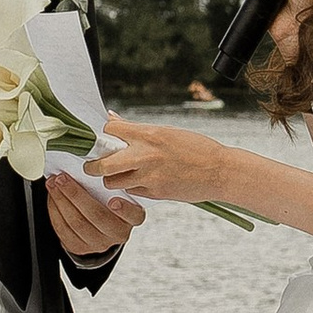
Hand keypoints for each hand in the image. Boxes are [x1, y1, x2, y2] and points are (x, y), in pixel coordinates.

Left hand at [46, 169, 140, 260]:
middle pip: (96, 215)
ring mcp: (99, 243)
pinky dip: (54, 210)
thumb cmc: (108, 202)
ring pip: (77, 222)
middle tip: (63, 178)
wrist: (99, 227)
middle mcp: (117, 233)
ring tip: (53, 184)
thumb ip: (111, 182)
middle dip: (75, 194)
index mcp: (132, 218)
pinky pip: (63, 230)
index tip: (114, 200)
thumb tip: (91, 163)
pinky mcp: (80, 248)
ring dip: (60, 200)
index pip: (133, 215)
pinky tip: (52, 197)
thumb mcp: (118, 192)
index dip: (124, 210)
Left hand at [87, 112, 236, 206]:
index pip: (109, 131)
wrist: (220, 171)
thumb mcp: (166, 132)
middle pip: (101, 163)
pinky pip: (131, 191)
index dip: (101, 135)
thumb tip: (112, 119)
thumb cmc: (197, 149)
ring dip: (111, 179)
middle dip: (92, 166)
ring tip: (118, 174)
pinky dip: (131, 188)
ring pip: (112, 182)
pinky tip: (140, 181)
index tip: (100, 139)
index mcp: (149, 134)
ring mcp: (149, 176)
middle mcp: (146, 155)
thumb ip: (137, 130)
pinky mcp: (155, 193)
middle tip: (92, 166)